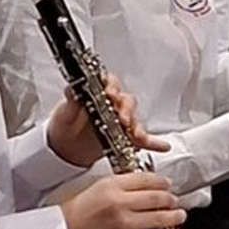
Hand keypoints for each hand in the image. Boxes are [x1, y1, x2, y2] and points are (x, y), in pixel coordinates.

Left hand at [47, 78, 169, 168]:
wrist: (66, 146)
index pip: (110, 83)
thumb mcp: (65, 111)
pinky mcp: (125, 138)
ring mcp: (121, 121)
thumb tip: (72, 89)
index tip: (110, 93)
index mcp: (99, 92)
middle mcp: (113, 104)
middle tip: (122, 118)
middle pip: (126, 101)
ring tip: (137, 135)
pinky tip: (162, 146)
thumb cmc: (67, 122)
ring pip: (134, 120)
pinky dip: (153, 143)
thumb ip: (71, 100)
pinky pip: (143, 140)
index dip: (112, 86)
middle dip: (126, 109)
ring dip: (137, 126)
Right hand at [62, 172, 190, 228]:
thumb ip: (118, 185)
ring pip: (160, 217)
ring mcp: (124, 222)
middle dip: (170, 198)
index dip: (161, 180)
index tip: (166, 183)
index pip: (145, 178)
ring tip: (180, 214)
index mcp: (111, 184)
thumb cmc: (73, 212)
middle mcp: (120, 201)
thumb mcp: (95, 187)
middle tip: (174, 199)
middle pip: (156, 196)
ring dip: (175, 215)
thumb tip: (140, 186)